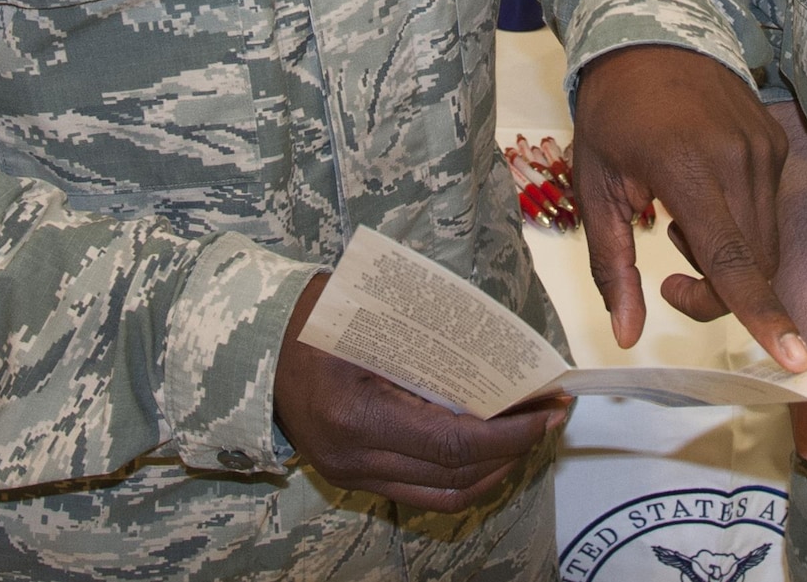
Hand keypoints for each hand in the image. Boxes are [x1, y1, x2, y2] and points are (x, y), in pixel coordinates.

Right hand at [273, 273, 566, 512]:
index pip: (453, 444)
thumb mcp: (370, 313)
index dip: (510, 433)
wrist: (254, 347)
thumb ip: (429, 336)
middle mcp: (355, 457)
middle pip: (455, 475)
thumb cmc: (314, 317)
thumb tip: (501, 347)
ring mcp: (352, 474)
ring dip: (495, 469)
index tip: (548, 410)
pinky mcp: (354, 477)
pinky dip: (464, 477)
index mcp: (358, 415)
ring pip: (444, 494)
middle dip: (514, 449)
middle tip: (551, 415)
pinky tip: (491, 451)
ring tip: (530, 434)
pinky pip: (423, 494)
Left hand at [571, 45, 805, 369]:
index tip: (795, 360)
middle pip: (754, 263)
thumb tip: (628, 335)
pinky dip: (739, 225)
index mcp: (686, 168)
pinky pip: (768, 210)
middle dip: (719, 291)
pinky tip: (702, 194)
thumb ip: (612, 265)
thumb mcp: (594, 186)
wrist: (650, 37)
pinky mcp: (775, 143)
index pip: (733, 257)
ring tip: (681, 218)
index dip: (761, 313)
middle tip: (671, 273)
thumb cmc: (612, 115)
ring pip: (766, 241)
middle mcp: (736, 158)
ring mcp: (763, 148)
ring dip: (728, 257)